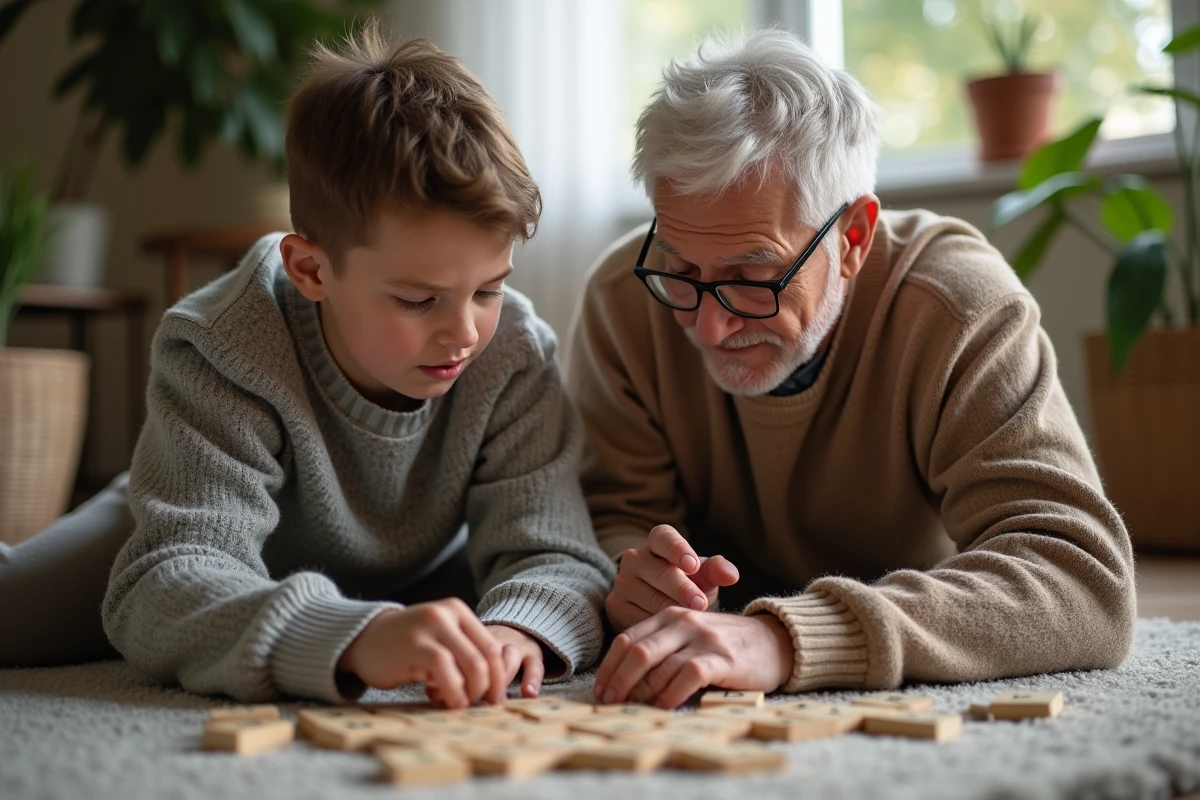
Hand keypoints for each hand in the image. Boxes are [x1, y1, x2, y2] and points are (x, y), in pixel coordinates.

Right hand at [337, 598, 506, 707]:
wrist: (363, 639)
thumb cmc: (405, 646)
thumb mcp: (439, 638)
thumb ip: (462, 652)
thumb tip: (492, 686)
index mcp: (457, 610)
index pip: (492, 646)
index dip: (500, 676)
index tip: (496, 698)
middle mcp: (446, 614)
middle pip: (485, 657)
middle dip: (489, 687)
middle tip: (482, 705)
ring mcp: (430, 627)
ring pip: (471, 664)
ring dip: (472, 692)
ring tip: (462, 704)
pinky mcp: (414, 644)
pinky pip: (445, 670)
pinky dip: (454, 691)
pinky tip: (449, 702)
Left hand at [425, 625, 545, 703]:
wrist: (494, 624)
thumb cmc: (465, 647)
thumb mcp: (450, 653)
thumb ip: (441, 669)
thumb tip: (433, 690)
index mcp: (467, 631)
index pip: (460, 648)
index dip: (450, 672)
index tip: (436, 692)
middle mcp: (490, 634)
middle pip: (485, 653)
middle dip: (477, 679)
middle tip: (467, 701)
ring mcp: (512, 641)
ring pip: (508, 656)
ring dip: (500, 679)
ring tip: (494, 701)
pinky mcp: (531, 651)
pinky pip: (535, 664)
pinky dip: (532, 678)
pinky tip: (529, 693)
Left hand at [592, 607, 794, 708]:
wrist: (774, 642)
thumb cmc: (725, 646)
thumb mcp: (689, 637)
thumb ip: (662, 650)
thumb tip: (625, 683)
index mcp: (670, 614)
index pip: (627, 639)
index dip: (609, 667)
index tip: (600, 690)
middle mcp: (683, 621)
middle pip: (637, 651)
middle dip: (618, 680)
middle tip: (608, 703)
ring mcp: (703, 638)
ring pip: (659, 664)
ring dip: (641, 692)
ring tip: (632, 709)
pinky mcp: (722, 658)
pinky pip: (687, 675)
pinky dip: (670, 694)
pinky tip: (663, 708)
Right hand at [604, 524, 739, 631]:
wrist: (661, 606)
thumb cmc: (689, 585)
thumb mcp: (704, 576)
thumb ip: (717, 571)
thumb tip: (732, 575)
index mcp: (657, 541)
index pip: (664, 538)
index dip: (678, 550)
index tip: (693, 566)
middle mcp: (634, 558)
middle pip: (659, 572)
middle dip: (682, 589)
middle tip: (700, 605)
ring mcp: (622, 582)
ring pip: (649, 599)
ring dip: (672, 612)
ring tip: (691, 624)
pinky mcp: (615, 606)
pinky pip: (639, 619)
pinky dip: (658, 629)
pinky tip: (673, 636)